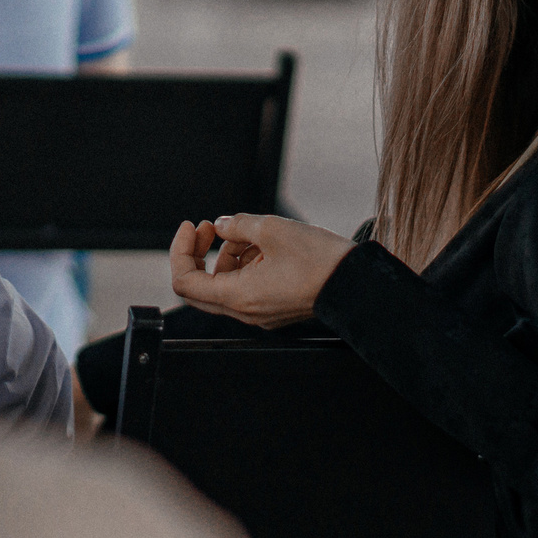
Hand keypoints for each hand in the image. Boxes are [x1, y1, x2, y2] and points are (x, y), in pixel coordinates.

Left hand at [169, 213, 354, 330]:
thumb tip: (223, 226)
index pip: (184, 282)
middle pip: (200, 286)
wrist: (357, 284)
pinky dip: (245, 263)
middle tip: (209, 227)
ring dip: (227, 254)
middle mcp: (245, 312)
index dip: (180, 251)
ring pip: (225, 283)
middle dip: (199, 253)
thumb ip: (238, 225)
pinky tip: (263, 244)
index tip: (192, 226)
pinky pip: (245, 286)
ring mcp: (259, 312)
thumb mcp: (273, 229)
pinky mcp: (272, 307)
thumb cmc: (321, 261)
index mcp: (238, 297)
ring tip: (249, 232)